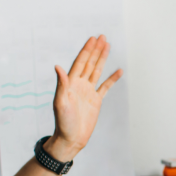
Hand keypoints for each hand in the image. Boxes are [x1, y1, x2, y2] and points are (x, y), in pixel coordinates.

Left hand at [46, 35, 122, 161]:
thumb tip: (58, 67)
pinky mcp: (96, 100)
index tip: (92, 39)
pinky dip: (112, 78)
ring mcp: (88, 91)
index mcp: (70, 83)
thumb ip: (61, 84)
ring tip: (108, 46)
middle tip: (102, 36)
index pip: (80, 62)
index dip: (86, 50)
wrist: (71, 138)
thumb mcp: (60, 103)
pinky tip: (118, 71)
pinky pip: (106, 86)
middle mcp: (80, 84)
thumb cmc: (63, 122)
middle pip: (89, 63)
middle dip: (95, 50)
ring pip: (97, 71)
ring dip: (102, 59)